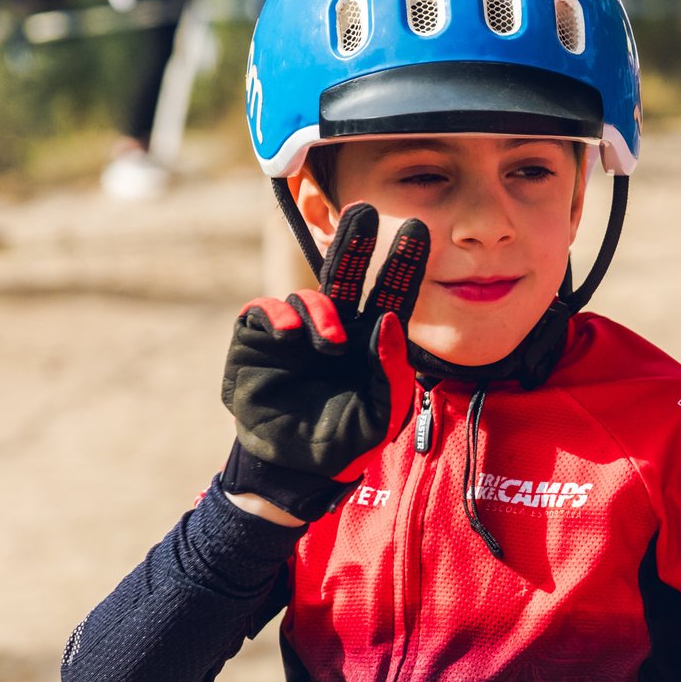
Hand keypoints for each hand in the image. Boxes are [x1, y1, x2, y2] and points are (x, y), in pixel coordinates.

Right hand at [220, 204, 429, 521]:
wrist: (293, 470)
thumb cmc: (344, 443)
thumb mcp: (382, 416)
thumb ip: (392, 372)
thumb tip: (388, 322)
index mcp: (371, 340)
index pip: (392, 295)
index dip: (404, 264)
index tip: (420, 230)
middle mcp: (336, 326)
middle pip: (348, 275)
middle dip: (356, 242)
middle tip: (365, 211)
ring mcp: (297, 330)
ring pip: (310, 292)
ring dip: (321, 306)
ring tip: (330, 340)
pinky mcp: (260, 339)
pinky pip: (266, 309)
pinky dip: (279, 313)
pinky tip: (291, 332)